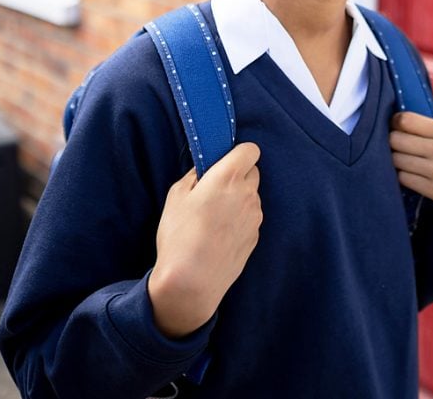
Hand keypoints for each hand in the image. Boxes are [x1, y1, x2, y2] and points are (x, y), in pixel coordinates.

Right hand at [147, 143, 262, 338]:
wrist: (193, 282)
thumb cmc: (180, 236)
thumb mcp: (176, 196)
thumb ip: (195, 176)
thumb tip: (205, 170)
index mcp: (228, 178)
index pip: (250, 150)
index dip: (238, 152)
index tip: (224, 159)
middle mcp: (248, 194)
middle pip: (252, 172)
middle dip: (237, 175)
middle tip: (214, 188)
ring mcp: (255, 217)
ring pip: (251, 196)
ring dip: (238, 198)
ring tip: (213, 216)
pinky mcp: (256, 237)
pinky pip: (250, 217)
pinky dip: (239, 219)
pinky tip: (219, 233)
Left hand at [389, 112, 432, 217]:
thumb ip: (429, 130)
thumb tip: (395, 122)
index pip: (406, 120)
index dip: (395, 122)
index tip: (395, 127)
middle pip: (396, 139)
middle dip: (392, 142)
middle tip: (398, 146)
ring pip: (396, 159)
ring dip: (396, 160)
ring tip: (405, 161)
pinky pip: (403, 178)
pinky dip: (403, 176)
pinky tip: (411, 175)